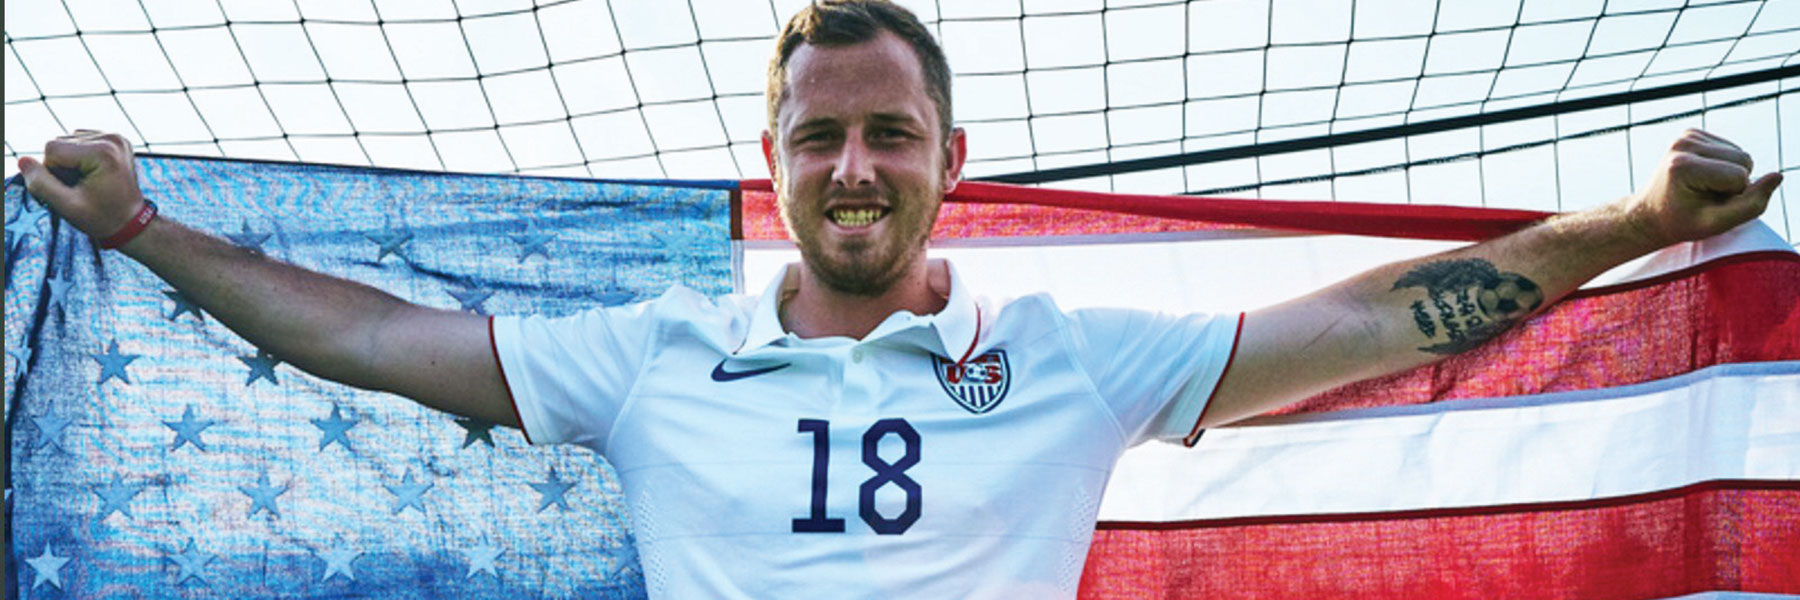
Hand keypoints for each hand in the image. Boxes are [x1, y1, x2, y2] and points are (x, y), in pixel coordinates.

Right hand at [17, 130, 148, 238]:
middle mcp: (112, 138)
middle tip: (80, 187)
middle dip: (62, 166)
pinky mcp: (114, 139)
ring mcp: (115, 137)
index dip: (53, 172)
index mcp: (103, 152)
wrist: (130, 222)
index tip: (71, 189)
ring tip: (87, 181)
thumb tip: (23, 161)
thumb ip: (42, 184)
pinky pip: (80, 141)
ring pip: (68, 141)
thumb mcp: (67, 206)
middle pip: (60, 143)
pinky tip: (92, 173)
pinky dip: (80, 157)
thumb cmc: (101, 217)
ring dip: (70, 161)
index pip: (52, 150)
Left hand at [1625, 129, 1781, 246]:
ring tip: (1704, 188)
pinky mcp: (1692, 133)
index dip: (1733, 196)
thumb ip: (1752, 205)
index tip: (1706, 204)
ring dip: (1731, 175)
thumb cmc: (1682, 222)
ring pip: (1741, 154)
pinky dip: (1725, 166)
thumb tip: (1778, 176)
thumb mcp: (1716, 224)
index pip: (1740, 176)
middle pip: (1745, 160)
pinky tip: (1703, 177)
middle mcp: (1683, 143)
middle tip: (1706, 197)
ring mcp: (1686, 135)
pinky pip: (1733, 149)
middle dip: (1734, 184)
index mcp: (1683, 165)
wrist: (1652, 213)